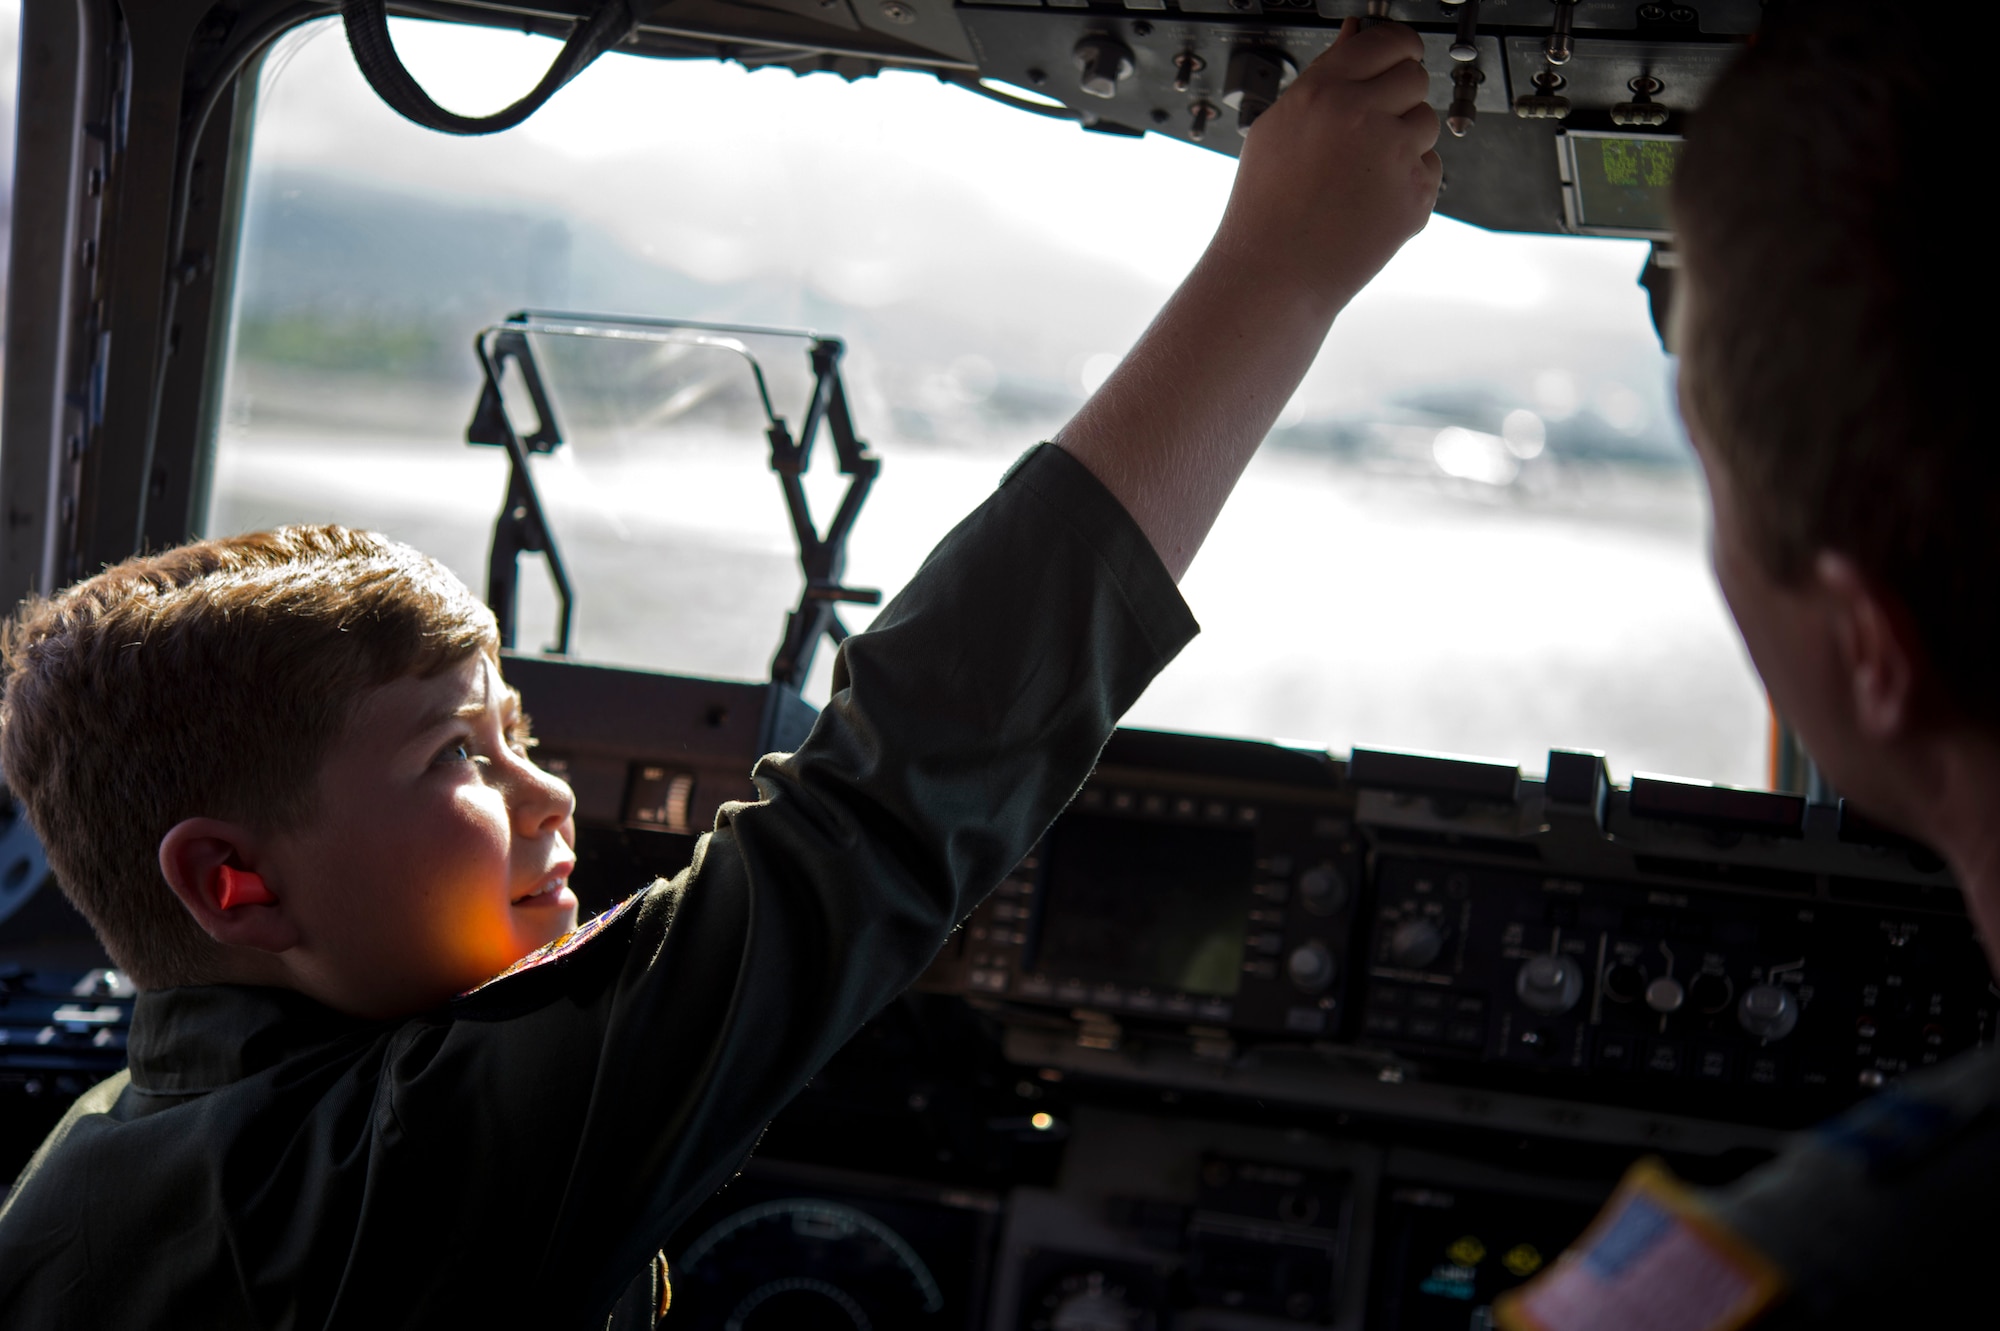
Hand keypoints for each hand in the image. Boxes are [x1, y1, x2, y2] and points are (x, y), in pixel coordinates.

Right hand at [1053, 20, 1438, 580]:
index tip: (1395, 60)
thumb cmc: (1266, 208)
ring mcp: (1394, 157)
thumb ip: (1325, 79)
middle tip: (1370, 130)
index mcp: (1324, 90)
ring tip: (1360, 176)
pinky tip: (1368, 203)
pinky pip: (1431, 172)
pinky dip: (1409, 185)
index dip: (1397, 50)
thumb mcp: (1278, 128)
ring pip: (1428, 124)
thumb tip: (1359, 37)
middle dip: (1400, 99)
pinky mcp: (1415, 196)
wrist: (1273, 277)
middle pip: (1416, 78)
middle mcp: (1363, 116)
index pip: (1390, 40)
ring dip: (1406, 143)